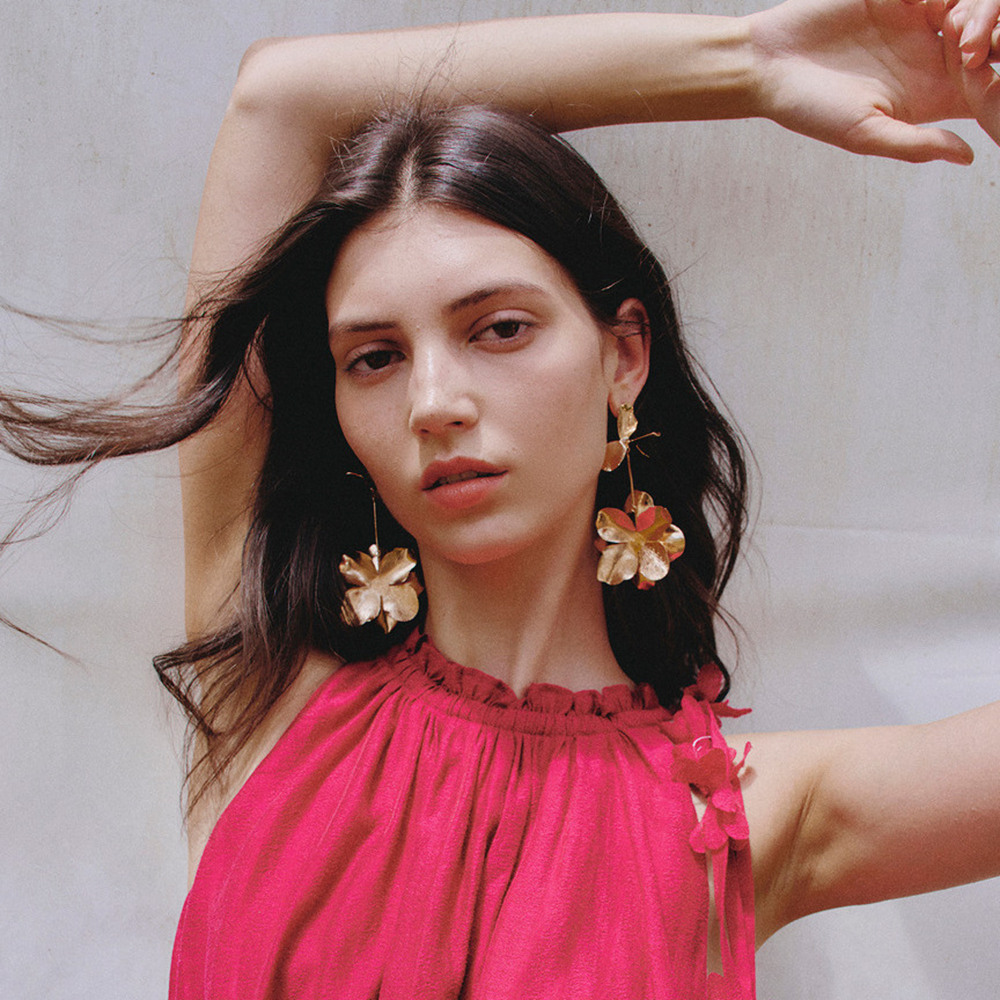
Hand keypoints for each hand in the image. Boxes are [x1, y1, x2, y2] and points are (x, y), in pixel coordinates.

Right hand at [749, 0, 999, 161]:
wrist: (769, 63)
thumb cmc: (810, 108)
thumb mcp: (864, 134)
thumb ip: (916, 145)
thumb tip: (968, 156)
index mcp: (928, 98)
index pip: (986, 92)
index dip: (996, 88)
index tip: (979, 81)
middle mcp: (930, 60)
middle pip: (993, 46)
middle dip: (996, 42)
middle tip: (970, 48)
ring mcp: (919, 23)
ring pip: (977, 10)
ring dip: (980, 14)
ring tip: (953, 25)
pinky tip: (931, 6)